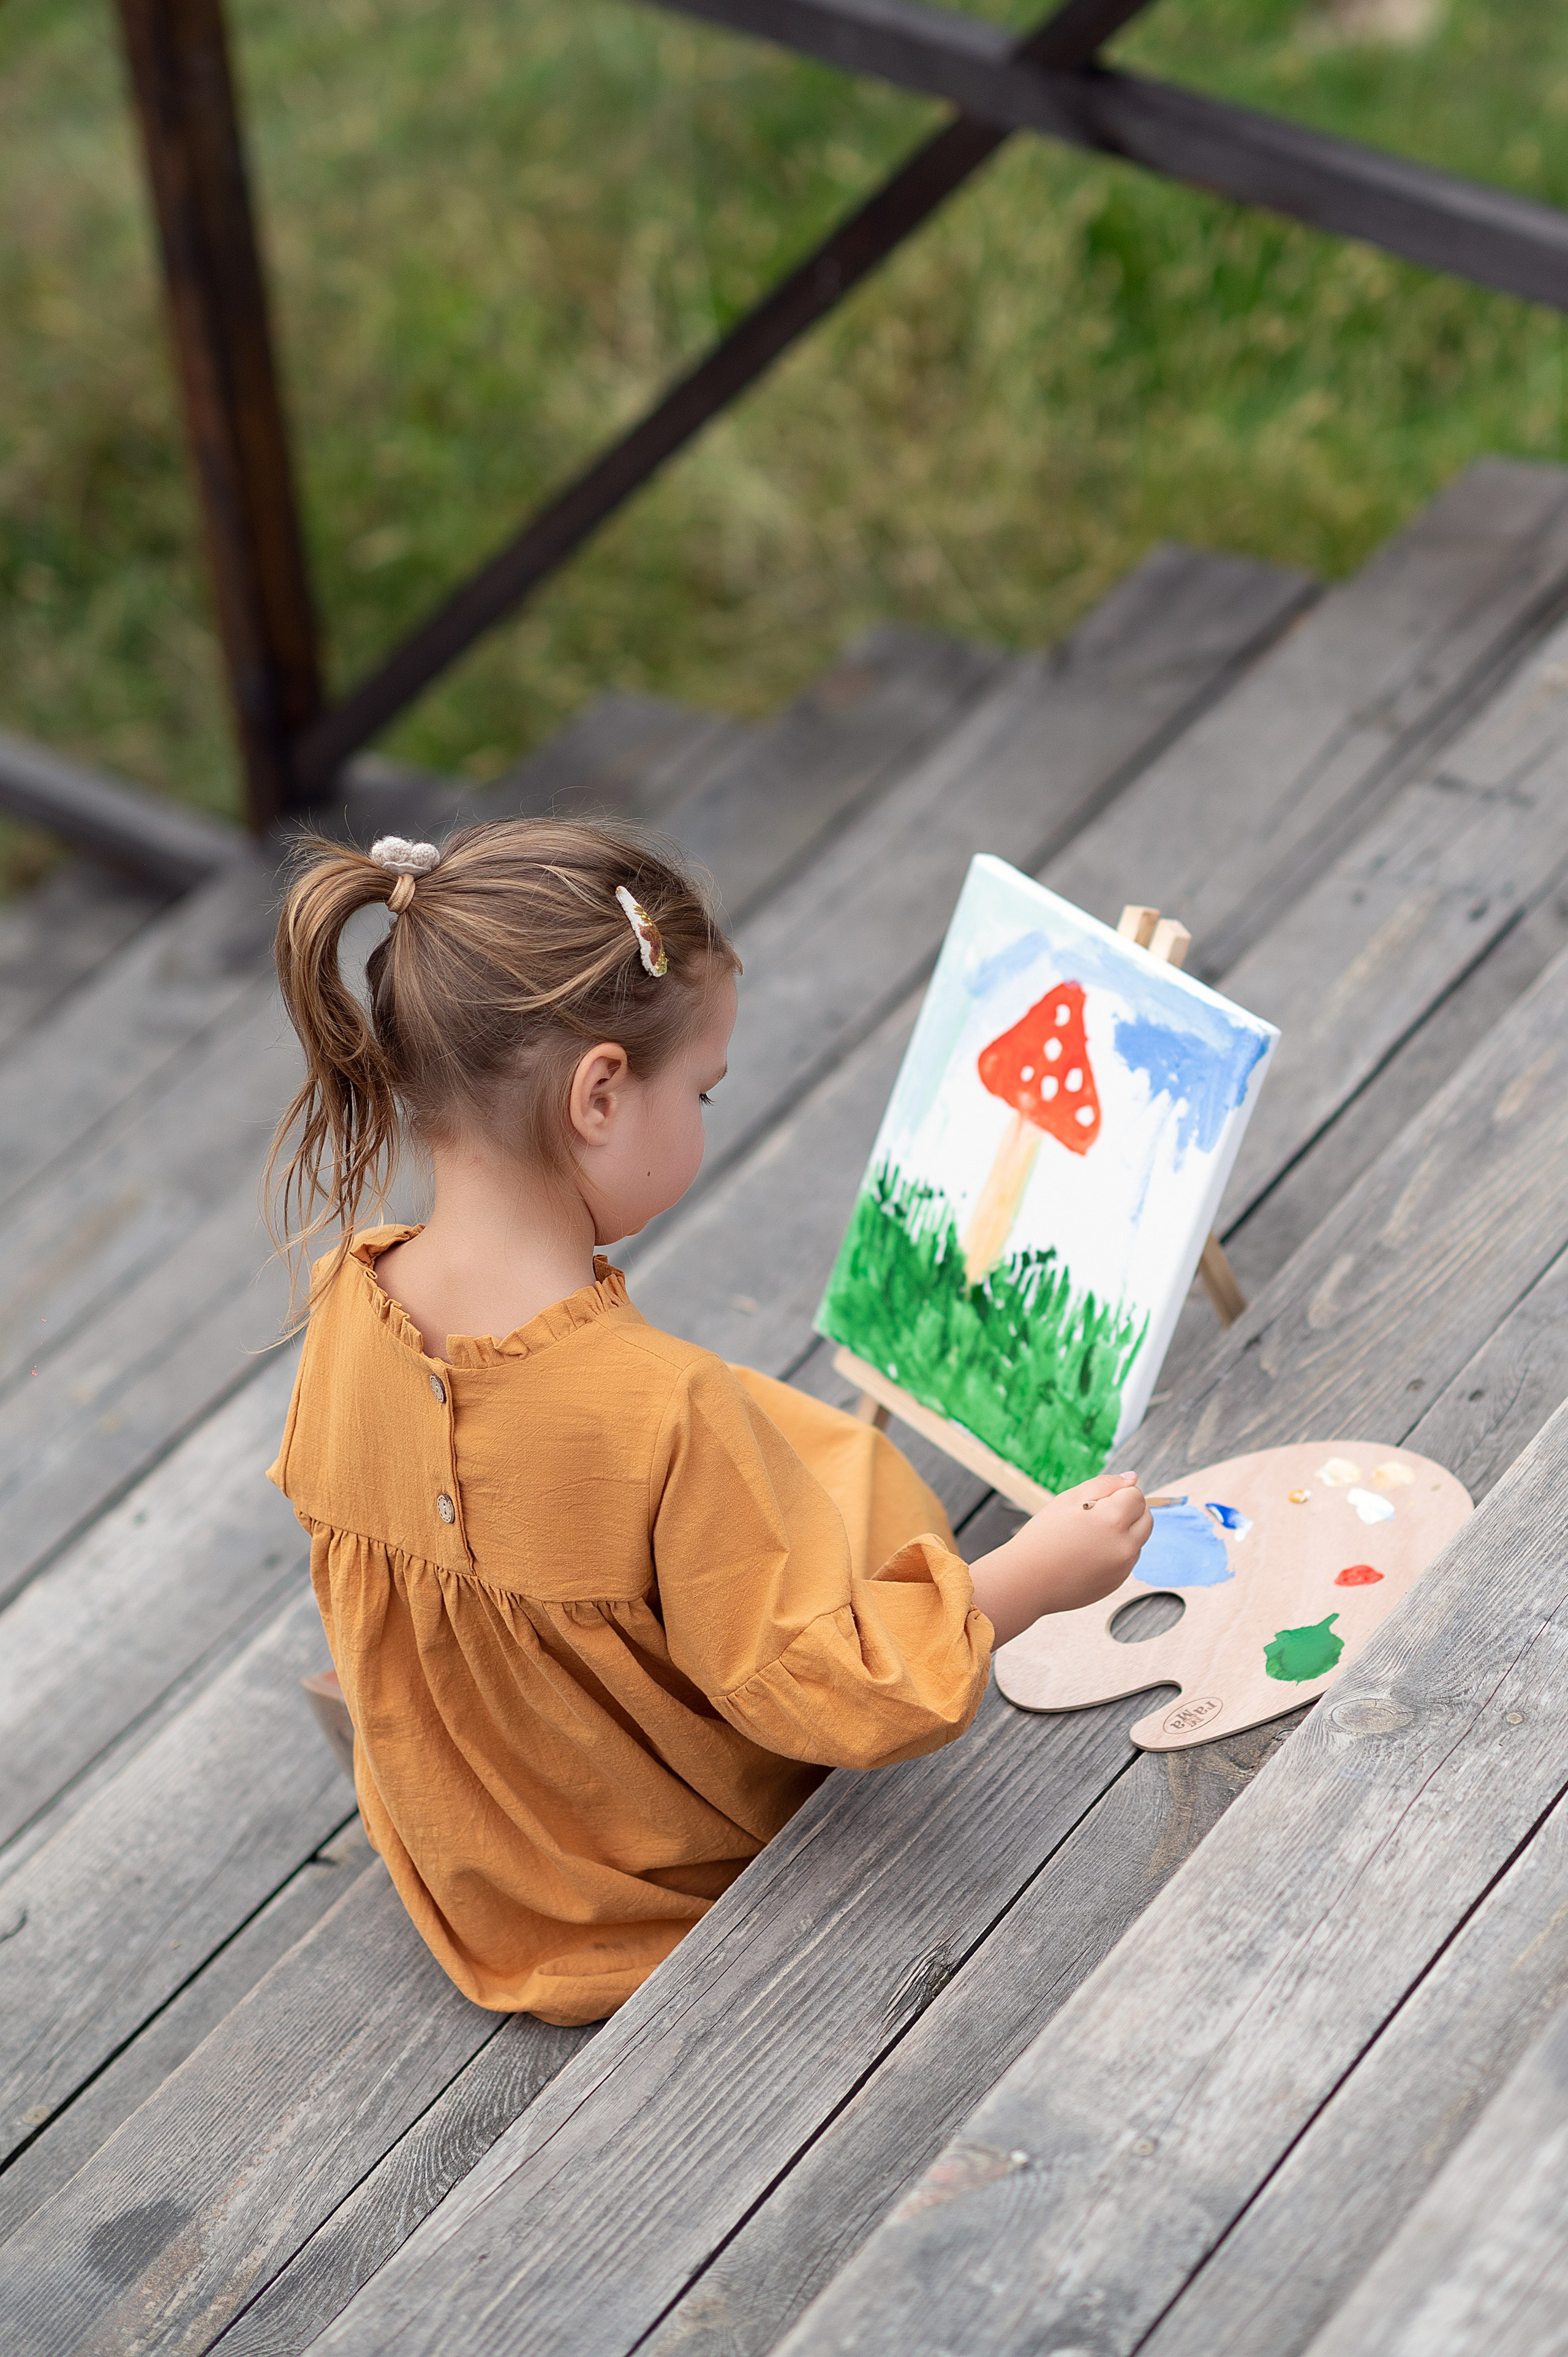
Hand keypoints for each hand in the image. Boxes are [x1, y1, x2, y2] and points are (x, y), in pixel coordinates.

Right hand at [967, 1472, 1151, 1645]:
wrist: (1027, 1581)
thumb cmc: (1044, 1536)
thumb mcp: (1069, 1499)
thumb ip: (1105, 1485)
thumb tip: (1133, 1478)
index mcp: (1113, 1519)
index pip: (1137, 1495)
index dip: (1118, 1493)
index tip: (1096, 1501)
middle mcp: (1125, 1545)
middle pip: (1146, 1517)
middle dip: (1129, 1510)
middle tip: (1096, 1515)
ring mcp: (1123, 1567)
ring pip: (1139, 1539)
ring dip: (1124, 1531)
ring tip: (1090, 1536)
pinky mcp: (1118, 1582)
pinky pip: (1128, 1558)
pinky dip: (1116, 1551)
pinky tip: (1089, 1554)